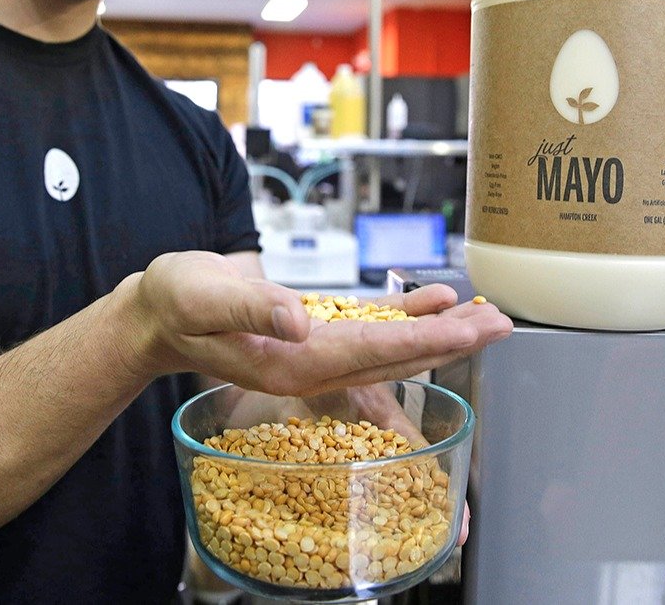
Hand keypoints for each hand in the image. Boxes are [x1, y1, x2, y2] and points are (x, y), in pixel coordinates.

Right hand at [123, 251, 511, 394]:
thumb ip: (251, 308)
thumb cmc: (176, 302)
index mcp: (291, 363)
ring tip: (486, 315)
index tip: (470, 329)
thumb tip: (299, 319)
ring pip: (392, 345)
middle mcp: (312, 366)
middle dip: (452, 341)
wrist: (161, 310)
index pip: (372, 353)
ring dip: (440, 331)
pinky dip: (407, 316)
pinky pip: (372, 329)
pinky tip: (437, 299)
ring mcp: (317, 353)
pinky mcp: (317, 333)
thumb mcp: (204, 298)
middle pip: (396, 356)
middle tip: (503, 324)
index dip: (425, 340)